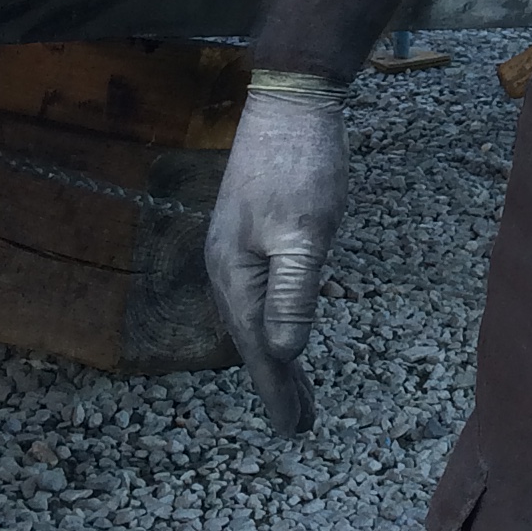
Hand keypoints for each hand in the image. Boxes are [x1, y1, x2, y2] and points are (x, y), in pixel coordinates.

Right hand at [205, 84, 348, 436]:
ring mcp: (236, 247)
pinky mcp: (252, 230)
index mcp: (234, 273)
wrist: (290, 100)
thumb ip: (294, 294)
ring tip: (297, 391)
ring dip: (276, 354)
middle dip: (277, 382)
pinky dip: (275, 320)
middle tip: (300, 424)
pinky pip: (260, 292)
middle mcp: (226, 266)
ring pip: (255, 316)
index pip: (257, 348)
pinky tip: (286, 329)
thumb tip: (285, 353)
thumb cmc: (300, 166)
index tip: (293, 430)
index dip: (277, 390)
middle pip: (252, 338)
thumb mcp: (306, 235)